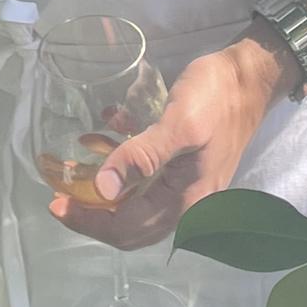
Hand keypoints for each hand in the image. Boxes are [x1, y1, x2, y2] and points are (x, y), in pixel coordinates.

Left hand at [49, 30, 300, 250]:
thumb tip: (104, 189)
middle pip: (131, 227)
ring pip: (137, 207)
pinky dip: (124, 170)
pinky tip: (109, 135)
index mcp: (186, 201)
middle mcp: (188, 205)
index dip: (88, 220)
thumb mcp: (178, 123)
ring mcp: (188, 189)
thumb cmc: (216, 97)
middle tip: (61, 195)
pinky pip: (148, 183)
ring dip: (105, 195)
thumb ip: (142, 156)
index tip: (56, 203)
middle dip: (93, 215)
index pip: (127, 227)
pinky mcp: (185, 170)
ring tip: (78, 167)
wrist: (251, 78)